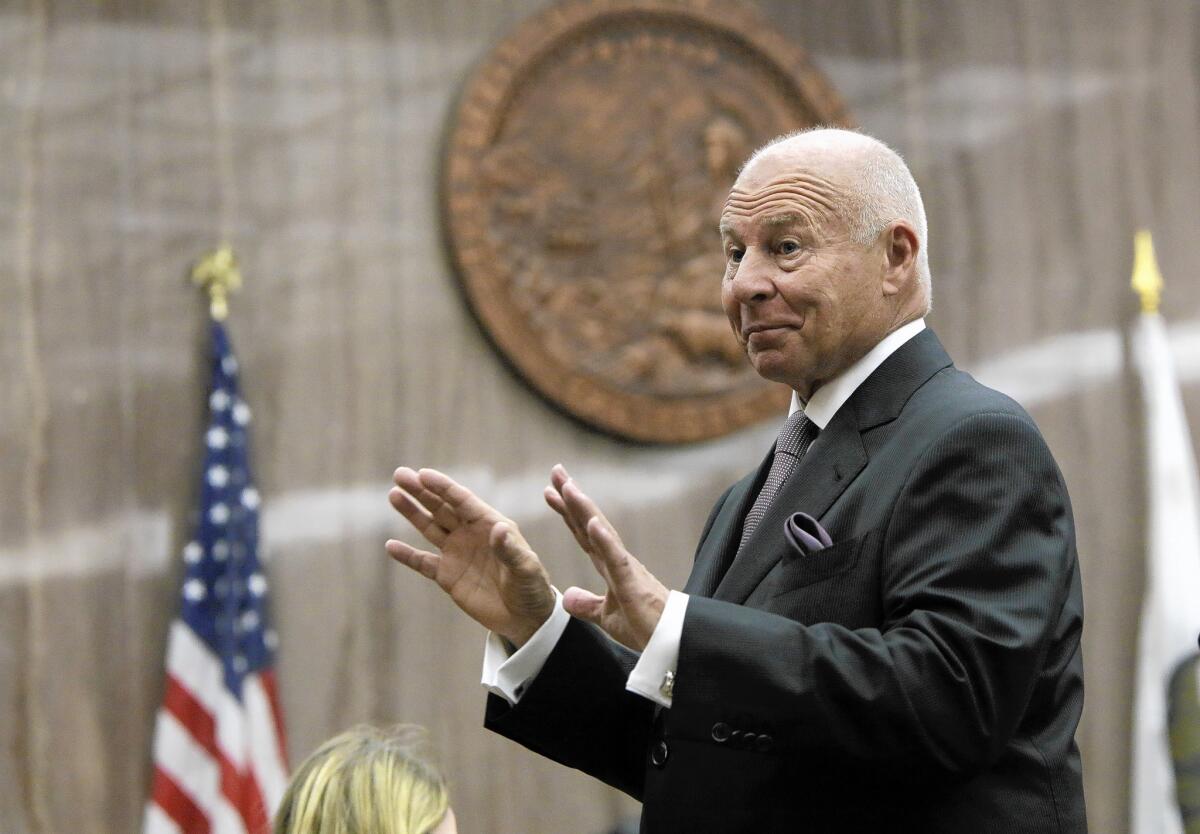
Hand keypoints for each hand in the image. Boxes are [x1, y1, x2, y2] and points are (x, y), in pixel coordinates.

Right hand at [387, 467, 554, 646]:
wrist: (525, 618)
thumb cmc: (531, 587)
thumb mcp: (526, 567)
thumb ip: (510, 549)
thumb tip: (498, 527)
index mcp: (490, 524)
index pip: (462, 500)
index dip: (443, 487)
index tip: (422, 474)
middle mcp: (470, 534)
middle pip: (441, 507)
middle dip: (421, 491)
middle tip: (400, 475)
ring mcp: (457, 553)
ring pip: (430, 527)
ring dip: (412, 512)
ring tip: (394, 495)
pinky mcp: (447, 575)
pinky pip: (423, 562)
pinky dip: (407, 555)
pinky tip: (390, 546)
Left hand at [544, 464, 667, 651]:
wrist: (671, 643)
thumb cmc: (645, 627)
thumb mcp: (606, 616)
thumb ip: (587, 604)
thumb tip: (566, 596)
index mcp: (609, 565)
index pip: (583, 533)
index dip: (567, 511)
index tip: (551, 491)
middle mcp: (616, 559)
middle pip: (589, 522)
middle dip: (572, 497)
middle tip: (556, 471)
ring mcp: (625, 569)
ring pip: (602, 533)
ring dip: (584, 509)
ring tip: (569, 488)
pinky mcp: (632, 584)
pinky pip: (616, 559)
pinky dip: (604, 539)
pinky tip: (592, 522)